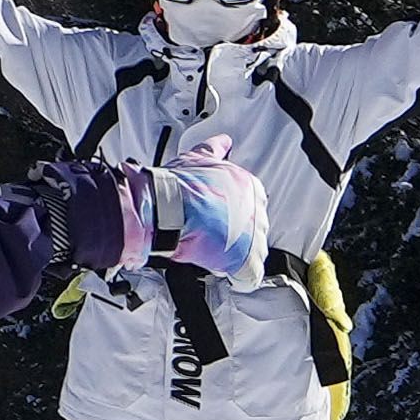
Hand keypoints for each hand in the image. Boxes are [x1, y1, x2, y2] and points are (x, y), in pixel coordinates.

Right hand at [136, 136, 272, 285]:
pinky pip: (250, 274)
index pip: (251, 203)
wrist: (163, 206)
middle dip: (234, 233)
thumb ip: (215, 150)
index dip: (230, 213)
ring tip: (212, 252)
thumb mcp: (199, 157)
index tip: (216, 217)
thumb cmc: (175, 185)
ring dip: (234, 253)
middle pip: (253, 226)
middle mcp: (256, 206)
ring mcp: (252, 233)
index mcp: (249, 183)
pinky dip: (240, 277)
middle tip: (212, 235)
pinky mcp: (244, 258)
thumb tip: (224, 142)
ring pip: (253, 250)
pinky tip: (230, 275)